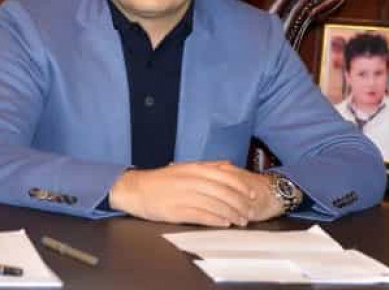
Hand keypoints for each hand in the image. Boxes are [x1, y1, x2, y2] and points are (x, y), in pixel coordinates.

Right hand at [108, 161, 282, 225]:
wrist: (136, 189)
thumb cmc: (162, 180)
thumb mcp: (185, 167)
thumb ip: (207, 166)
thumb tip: (228, 165)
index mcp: (194, 168)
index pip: (224, 176)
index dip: (241, 186)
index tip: (253, 194)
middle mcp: (191, 180)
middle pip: (222, 192)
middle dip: (240, 203)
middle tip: (250, 212)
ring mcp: (183, 195)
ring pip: (214, 204)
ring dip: (231, 214)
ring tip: (241, 221)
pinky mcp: (176, 210)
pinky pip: (200, 215)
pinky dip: (215, 220)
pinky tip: (225, 223)